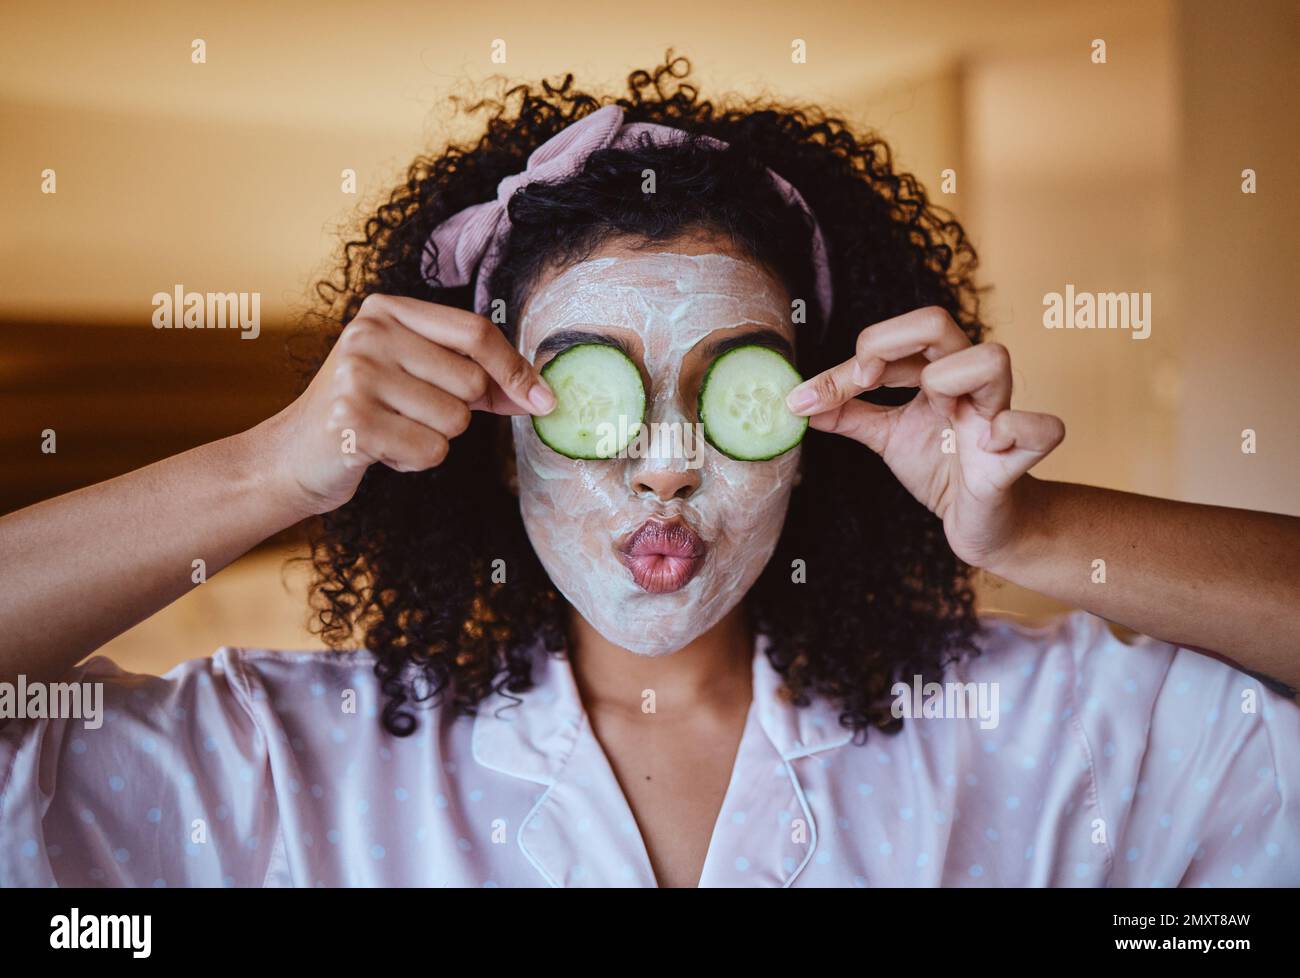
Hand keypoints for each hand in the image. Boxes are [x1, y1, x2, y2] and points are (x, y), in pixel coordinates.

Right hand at [263, 294, 555, 516]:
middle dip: (460, 411)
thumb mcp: (417, 377)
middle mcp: (369, 334)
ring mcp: (356, 376)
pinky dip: (414, 460)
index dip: (516, 368)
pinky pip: (430, 450)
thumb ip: (474, 377)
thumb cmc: (370, 412)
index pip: (475, 331)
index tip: (543, 399)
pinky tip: (381, 450)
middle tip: (415, 414)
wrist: (296, 455)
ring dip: (434, 438)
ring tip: (393, 430)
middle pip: (471, 381)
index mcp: (387, 311)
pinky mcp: (352, 422)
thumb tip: (539, 394)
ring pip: (454, 420)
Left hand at [785, 306, 1064, 567]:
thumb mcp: (888, 437)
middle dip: (886, 343)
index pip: (893, 337)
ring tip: (941, 415)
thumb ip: (850, 416)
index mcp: (936, 372)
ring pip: (992, 357)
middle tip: (865, 380)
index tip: (809, 398)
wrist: (982, 522)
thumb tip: (799, 403)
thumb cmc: (942, 469)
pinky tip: (986, 446)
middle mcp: (968, 382)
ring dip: (949, 380)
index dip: (849, 362)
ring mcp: (997, 414)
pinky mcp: (1020, 455)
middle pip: (937, 321)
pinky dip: (1014, 430)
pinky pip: (1042, 427)